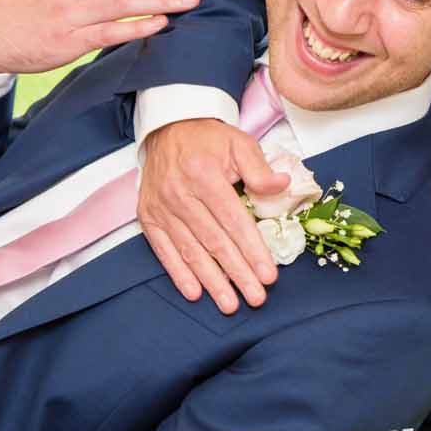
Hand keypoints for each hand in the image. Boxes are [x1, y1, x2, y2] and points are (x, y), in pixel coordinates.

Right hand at [138, 118, 288, 312]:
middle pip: (214, 242)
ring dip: (211, 281)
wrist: (169, 126)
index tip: (268, 275)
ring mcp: (161, 208)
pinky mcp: (148, 217)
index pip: (234, 221)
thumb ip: (260, 168)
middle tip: (256, 297)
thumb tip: (282, 185)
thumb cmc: (210, 139)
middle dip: (237, 273)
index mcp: (205, 176)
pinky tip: (195, 292)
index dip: (252, 250)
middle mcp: (180, 195)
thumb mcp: (240, 143)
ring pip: (191, 251)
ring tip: (229, 304)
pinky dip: (178, 273)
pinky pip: (164, 250)